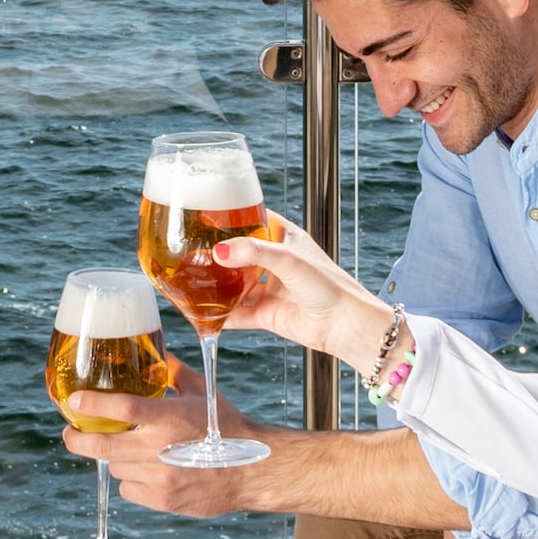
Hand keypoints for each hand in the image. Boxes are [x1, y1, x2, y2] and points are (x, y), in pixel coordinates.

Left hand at [61, 364, 261, 516]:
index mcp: (170, 418)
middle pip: (102, 446)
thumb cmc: (228, 427)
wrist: (253, 470)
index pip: (121, 407)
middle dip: (77, 440)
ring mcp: (160, 478)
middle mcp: (161, 449)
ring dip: (116, 459)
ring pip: (115, 468)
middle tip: (70, 433)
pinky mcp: (163, 501)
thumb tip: (156, 351)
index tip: (74, 400)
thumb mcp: (202, 392)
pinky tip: (149, 471)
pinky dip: (132, 480)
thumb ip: (172, 372)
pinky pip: (129, 490)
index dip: (92, 404)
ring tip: (132, 451)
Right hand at [206, 225, 391, 365]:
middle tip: (194, 248)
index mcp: (286, 239)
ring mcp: (271, 288)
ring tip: (193, 278)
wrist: (344, 325)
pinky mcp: (267, 314)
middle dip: (220, 253)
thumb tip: (220, 251)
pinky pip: (239, 313)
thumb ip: (253, 252)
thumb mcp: (289, 259)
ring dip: (218, 284)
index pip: (255, 219)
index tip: (208, 213)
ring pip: (236, 284)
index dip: (234, 216)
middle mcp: (277, 262)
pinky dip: (222, 314)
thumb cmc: (329, 286)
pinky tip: (205, 312)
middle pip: (241, 253)